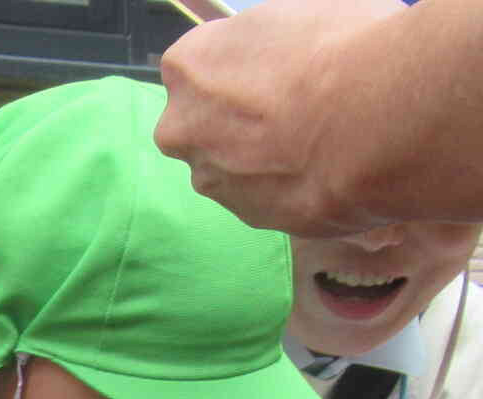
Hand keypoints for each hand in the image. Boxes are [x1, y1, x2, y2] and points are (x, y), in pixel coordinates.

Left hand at [154, 0, 398, 234]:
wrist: (374, 122)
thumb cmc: (341, 48)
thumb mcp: (299, 13)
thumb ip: (267, 38)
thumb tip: (279, 49)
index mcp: (188, 66)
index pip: (199, 66)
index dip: (242, 66)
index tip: (277, 67)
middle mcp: (183, 130)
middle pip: (204, 123)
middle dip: (240, 118)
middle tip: (297, 107)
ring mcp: (213, 181)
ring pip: (232, 167)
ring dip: (265, 157)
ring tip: (322, 141)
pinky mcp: (250, 219)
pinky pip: (268, 199)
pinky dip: (293, 188)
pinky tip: (330, 171)